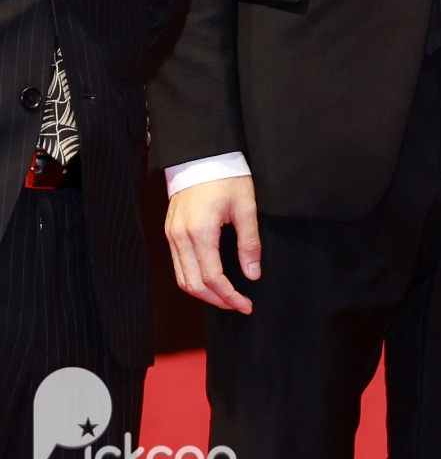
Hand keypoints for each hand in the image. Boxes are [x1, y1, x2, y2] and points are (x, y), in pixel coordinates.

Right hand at [165, 176, 260, 313]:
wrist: (202, 154)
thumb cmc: (226, 175)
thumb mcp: (245, 206)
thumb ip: (249, 242)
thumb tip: (252, 274)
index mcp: (200, 232)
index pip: (212, 278)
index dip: (230, 296)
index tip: (246, 305)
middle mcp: (180, 237)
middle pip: (194, 285)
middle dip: (217, 300)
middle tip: (238, 305)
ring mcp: (172, 234)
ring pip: (182, 278)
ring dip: (203, 293)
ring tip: (226, 297)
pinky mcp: (170, 231)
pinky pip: (178, 265)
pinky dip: (192, 279)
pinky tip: (210, 280)